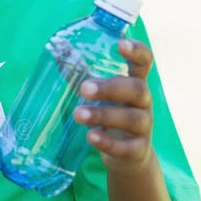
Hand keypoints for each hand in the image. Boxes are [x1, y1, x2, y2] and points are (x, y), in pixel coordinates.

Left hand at [74, 38, 153, 175]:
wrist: (126, 156)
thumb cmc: (109, 115)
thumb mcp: (101, 96)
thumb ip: (85, 77)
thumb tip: (57, 53)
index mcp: (134, 82)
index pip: (144, 62)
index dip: (137, 52)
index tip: (121, 44)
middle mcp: (143, 103)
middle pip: (137, 89)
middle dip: (110, 88)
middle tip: (84, 89)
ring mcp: (144, 127)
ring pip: (131, 118)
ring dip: (103, 115)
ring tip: (78, 115)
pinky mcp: (138, 150)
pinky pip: (128, 147)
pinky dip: (109, 142)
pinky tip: (91, 137)